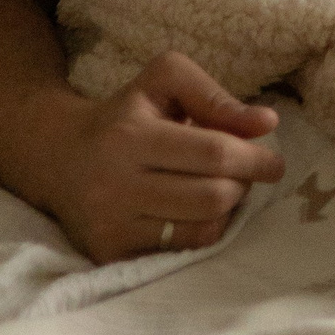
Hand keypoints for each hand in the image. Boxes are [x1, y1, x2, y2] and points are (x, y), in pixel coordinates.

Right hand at [37, 51, 282, 263]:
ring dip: (226, 210)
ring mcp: (111, 224)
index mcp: (130, 135)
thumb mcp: (164, 81)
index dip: (254, 159)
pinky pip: (182, 251)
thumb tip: (265, 123)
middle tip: (242, 175)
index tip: (275, 163)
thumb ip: (215, 96)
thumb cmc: (125, 114)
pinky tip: (196, 212)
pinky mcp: (109, 253)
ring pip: (202, 229)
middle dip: (241, 185)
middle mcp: (115, 183)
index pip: (213, 153)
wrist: (58, 157)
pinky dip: (202, 231)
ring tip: (220, 190)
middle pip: (213, 196)